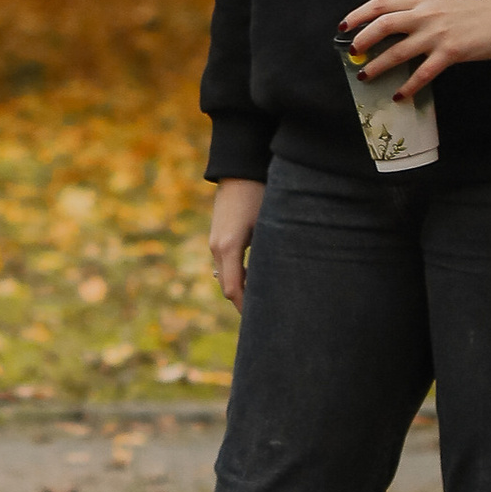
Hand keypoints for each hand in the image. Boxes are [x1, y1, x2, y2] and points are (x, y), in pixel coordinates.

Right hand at [208, 176, 264, 306]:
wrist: (240, 170)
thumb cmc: (259, 194)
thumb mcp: (267, 225)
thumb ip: (268, 255)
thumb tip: (275, 283)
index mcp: (229, 248)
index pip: (233, 290)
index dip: (246, 308)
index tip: (261, 321)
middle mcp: (217, 248)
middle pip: (228, 287)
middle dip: (244, 302)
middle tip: (265, 317)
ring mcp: (215, 242)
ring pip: (226, 276)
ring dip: (241, 288)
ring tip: (262, 301)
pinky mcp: (218, 236)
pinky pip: (225, 264)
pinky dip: (238, 275)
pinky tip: (254, 279)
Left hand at [339, 0, 490, 97]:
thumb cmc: (478, 12)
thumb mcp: (444, 4)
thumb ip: (421, 13)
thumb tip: (395, 30)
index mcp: (423, 0)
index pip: (382, 3)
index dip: (359, 14)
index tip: (344, 27)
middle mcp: (426, 13)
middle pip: (383, 24)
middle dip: (362, 40)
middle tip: (353, 53)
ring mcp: (438, 33)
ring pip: (398, 50)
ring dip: (378, 66)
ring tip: (365, 76)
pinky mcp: (452, 52)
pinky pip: (423, 72)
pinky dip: (408, 86)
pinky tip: (400, 95)